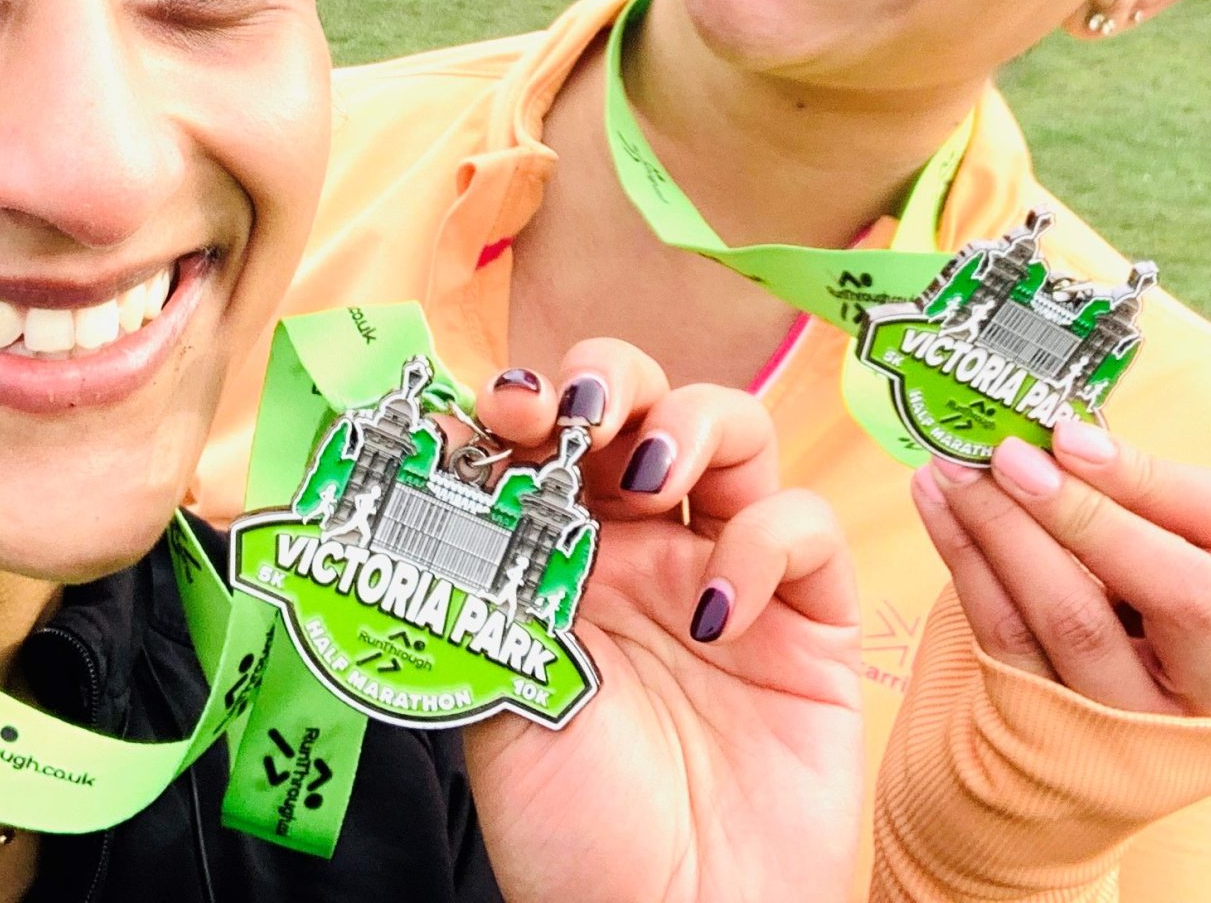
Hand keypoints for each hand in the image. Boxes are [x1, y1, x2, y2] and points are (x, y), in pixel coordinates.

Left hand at [459, 341, 862, 902]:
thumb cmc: (573, 833)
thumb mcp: (489, 698)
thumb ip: (464, 588)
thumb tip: (401, 480)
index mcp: (557, 554)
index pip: (544, 435)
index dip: (522, 400)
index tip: (494, 408)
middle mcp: (642, 547)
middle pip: (640, 400)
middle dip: (609, 377)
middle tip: (578, 413)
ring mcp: (728, 571)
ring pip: (733, 427)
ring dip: (690, 423)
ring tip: (649, 480)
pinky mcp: (809, 618)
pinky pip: (802, 527)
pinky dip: (762, 542)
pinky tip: (713, 615)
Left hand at [912, 419, 1210, 716]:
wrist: (1084, 746)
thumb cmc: (1127, 622)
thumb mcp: (1155, 564)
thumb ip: (1123, 501)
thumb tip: (1044, 423)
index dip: (1151, 476)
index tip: (1067, 434)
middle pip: (1181, 593)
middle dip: (1087, 514)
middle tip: (1007, 456)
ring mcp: (1138, 724)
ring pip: (1077, 622)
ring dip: (1003, 529)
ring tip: (951, 468)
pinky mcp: (1059, 738)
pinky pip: (1009, 645)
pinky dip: (967, 564)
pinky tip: (938, 508)